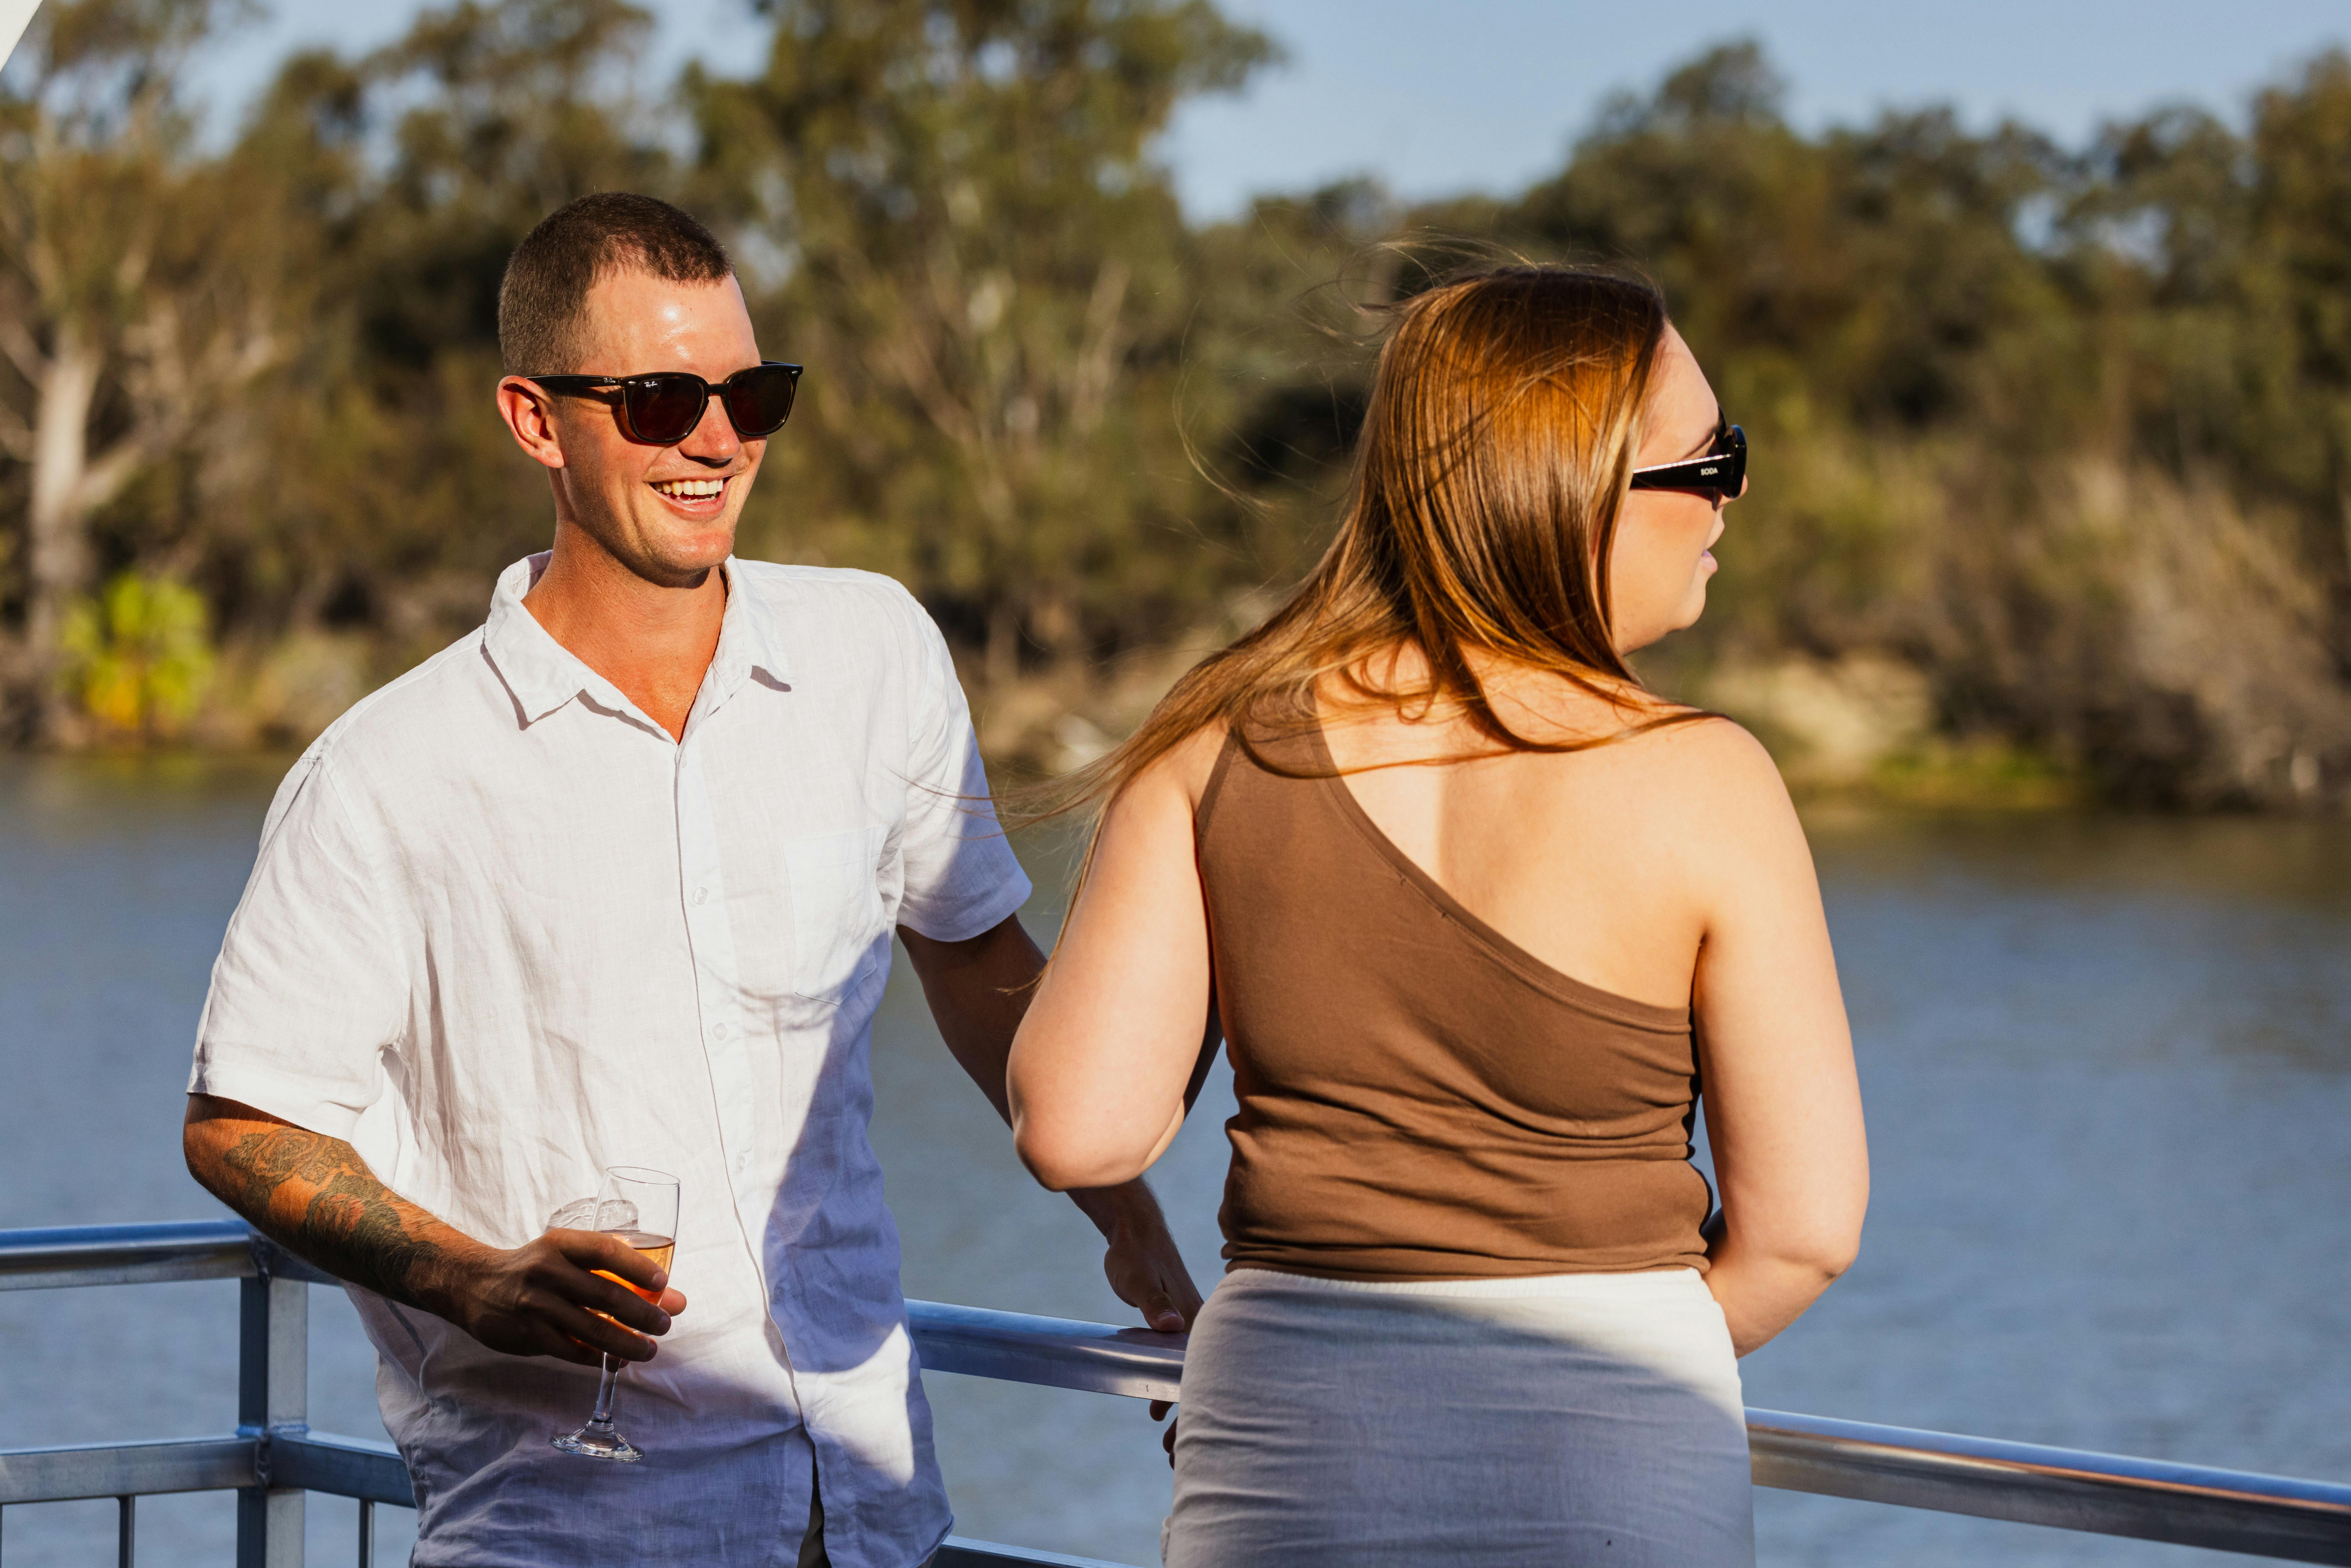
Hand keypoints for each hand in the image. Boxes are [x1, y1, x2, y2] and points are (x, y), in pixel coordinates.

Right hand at [431, 1229, 689, 1367]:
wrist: (475, 1286)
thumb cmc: (537, 1268)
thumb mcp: (567, 1255)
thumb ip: (614, 1270)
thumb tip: (672, 1296)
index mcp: (560, 1244)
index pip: (605, 1250)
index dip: (637, 1266)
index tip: (663, 1283)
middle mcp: (547, 1271)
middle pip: (604, 1294)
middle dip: (641, 1313)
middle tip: (665, 1324)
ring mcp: (535, 1305)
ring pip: (591, 1329)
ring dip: (626, 1342)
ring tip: (650, 1349)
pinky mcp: (528, 1335)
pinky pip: (571, 1351)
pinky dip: (599, 1358)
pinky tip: (618, 1361)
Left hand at [1093, 1185, 1200, 1463]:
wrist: (1134, 1230)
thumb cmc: (1136, 1252)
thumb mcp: (1138, 1277)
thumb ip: (1152, 1302)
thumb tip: (1170, 1325)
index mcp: (1198, 1318)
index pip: (1205, 1373)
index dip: (1195, 1409)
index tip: (1180, 1440)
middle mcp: (1202, 1326)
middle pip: (1205, 1381)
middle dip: (1191, 1420)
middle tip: (1171, 1456)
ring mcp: (1191, 1327)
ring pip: (1194, 1377)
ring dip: (1183, 1409)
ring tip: (1167, 1445)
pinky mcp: (1178, 1327)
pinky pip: (1181, 1366)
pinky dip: (1172, 1390)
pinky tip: (1157, 1410)